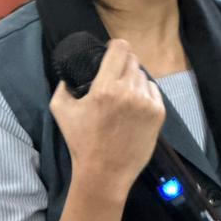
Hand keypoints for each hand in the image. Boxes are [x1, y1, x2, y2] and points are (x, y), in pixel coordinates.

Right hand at [49, 38, 165, 197]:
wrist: (105, 173)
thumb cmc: (82, 142)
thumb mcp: (61, 111)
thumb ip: (63, 86)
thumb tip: (69, 74)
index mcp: (105, 88)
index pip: (120, 49)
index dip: (116, 47)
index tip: (111, 52)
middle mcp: (128, 92)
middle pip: (132, 61)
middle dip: (123, 65)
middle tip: (114, 78)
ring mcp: (146, 102)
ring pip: (142, 76)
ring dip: (133, 81)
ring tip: (123, 97)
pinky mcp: (158, 113)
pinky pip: (153, 91)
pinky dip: (145, 94)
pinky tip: (134, 107)